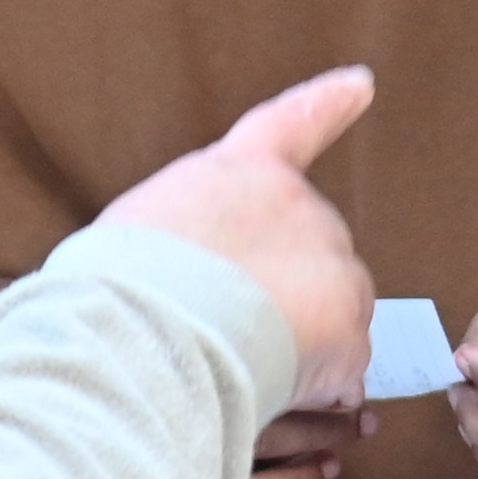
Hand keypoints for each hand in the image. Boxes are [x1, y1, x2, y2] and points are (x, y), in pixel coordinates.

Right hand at [97, 67, 377, 415]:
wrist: (143, 333)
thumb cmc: (117, 290)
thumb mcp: (143, 228)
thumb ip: (195, 231)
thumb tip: (213, 282)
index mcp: (241, 169)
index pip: (293, 124)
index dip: (328, 104)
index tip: (361, 85)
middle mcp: (300, 205)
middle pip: (313, 251)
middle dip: (286, 293)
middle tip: (221, 326)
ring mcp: (335, 267)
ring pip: (333, 318)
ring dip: (298, 347)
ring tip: (233, 359)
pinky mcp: (352, 333)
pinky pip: (341, 376)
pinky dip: (313, 394)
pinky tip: (263, 390)